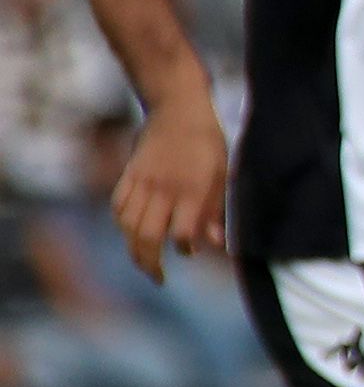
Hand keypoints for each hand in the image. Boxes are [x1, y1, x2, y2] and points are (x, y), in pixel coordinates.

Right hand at [110, 94, 227, 280]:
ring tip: (143, 260)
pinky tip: (129, 232)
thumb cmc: (208, 144)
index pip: (181, 233)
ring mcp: (142, 182)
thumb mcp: (221, 175)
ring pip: (127, 225)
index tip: (190, 251)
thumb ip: (215, 211)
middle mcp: (164, 190)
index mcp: (192, 191)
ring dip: (132, 247)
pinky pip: (118, 206)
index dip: (185, 248)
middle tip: (157, 276)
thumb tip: (214, 244)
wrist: (178, 109)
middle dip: (149, 262)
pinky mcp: (128, 174)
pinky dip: (121, 224)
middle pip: (147, 236)